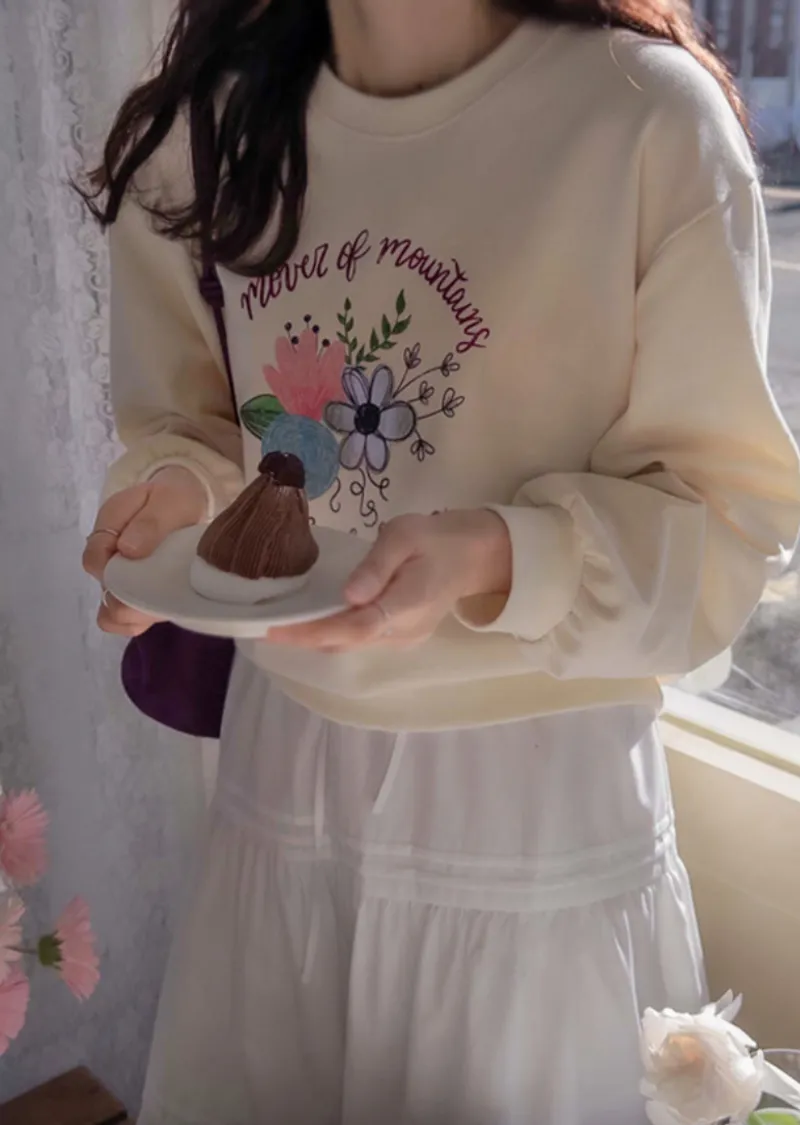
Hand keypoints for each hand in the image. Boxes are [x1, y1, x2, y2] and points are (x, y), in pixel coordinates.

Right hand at [83, 466, 207, 636]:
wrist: (185, 504)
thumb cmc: (173, 500)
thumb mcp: (167, 500)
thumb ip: (149, 522)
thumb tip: (127, 549)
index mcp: (107, 529)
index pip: (95, 560)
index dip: (115, 574)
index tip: (145, 574)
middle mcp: (107, 559)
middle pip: (103, 591)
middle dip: (128, 600)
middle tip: (162, 595)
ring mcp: (119, 580)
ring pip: (111, 611)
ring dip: (135, 615)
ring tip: (164, 607)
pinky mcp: (136, 595)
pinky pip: (126, 620)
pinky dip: (140, 622)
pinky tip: (161, 614)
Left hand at [267, 509, 511, 652]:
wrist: (473, 556)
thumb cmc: (437, 539)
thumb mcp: (405, 536)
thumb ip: (377, 566)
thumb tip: (348, 594)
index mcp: (406, 606)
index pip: (353, 628)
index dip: (312, 632)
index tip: (275, 629)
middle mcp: (403, 633)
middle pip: (345, 641)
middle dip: (304, 636)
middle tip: (262, 625)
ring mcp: (403, 640)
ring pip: (350, 643)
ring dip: (315, 636)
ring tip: (278, 622)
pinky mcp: (399, 637)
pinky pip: (359, 639)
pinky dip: (332, 632)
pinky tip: (310, 618)